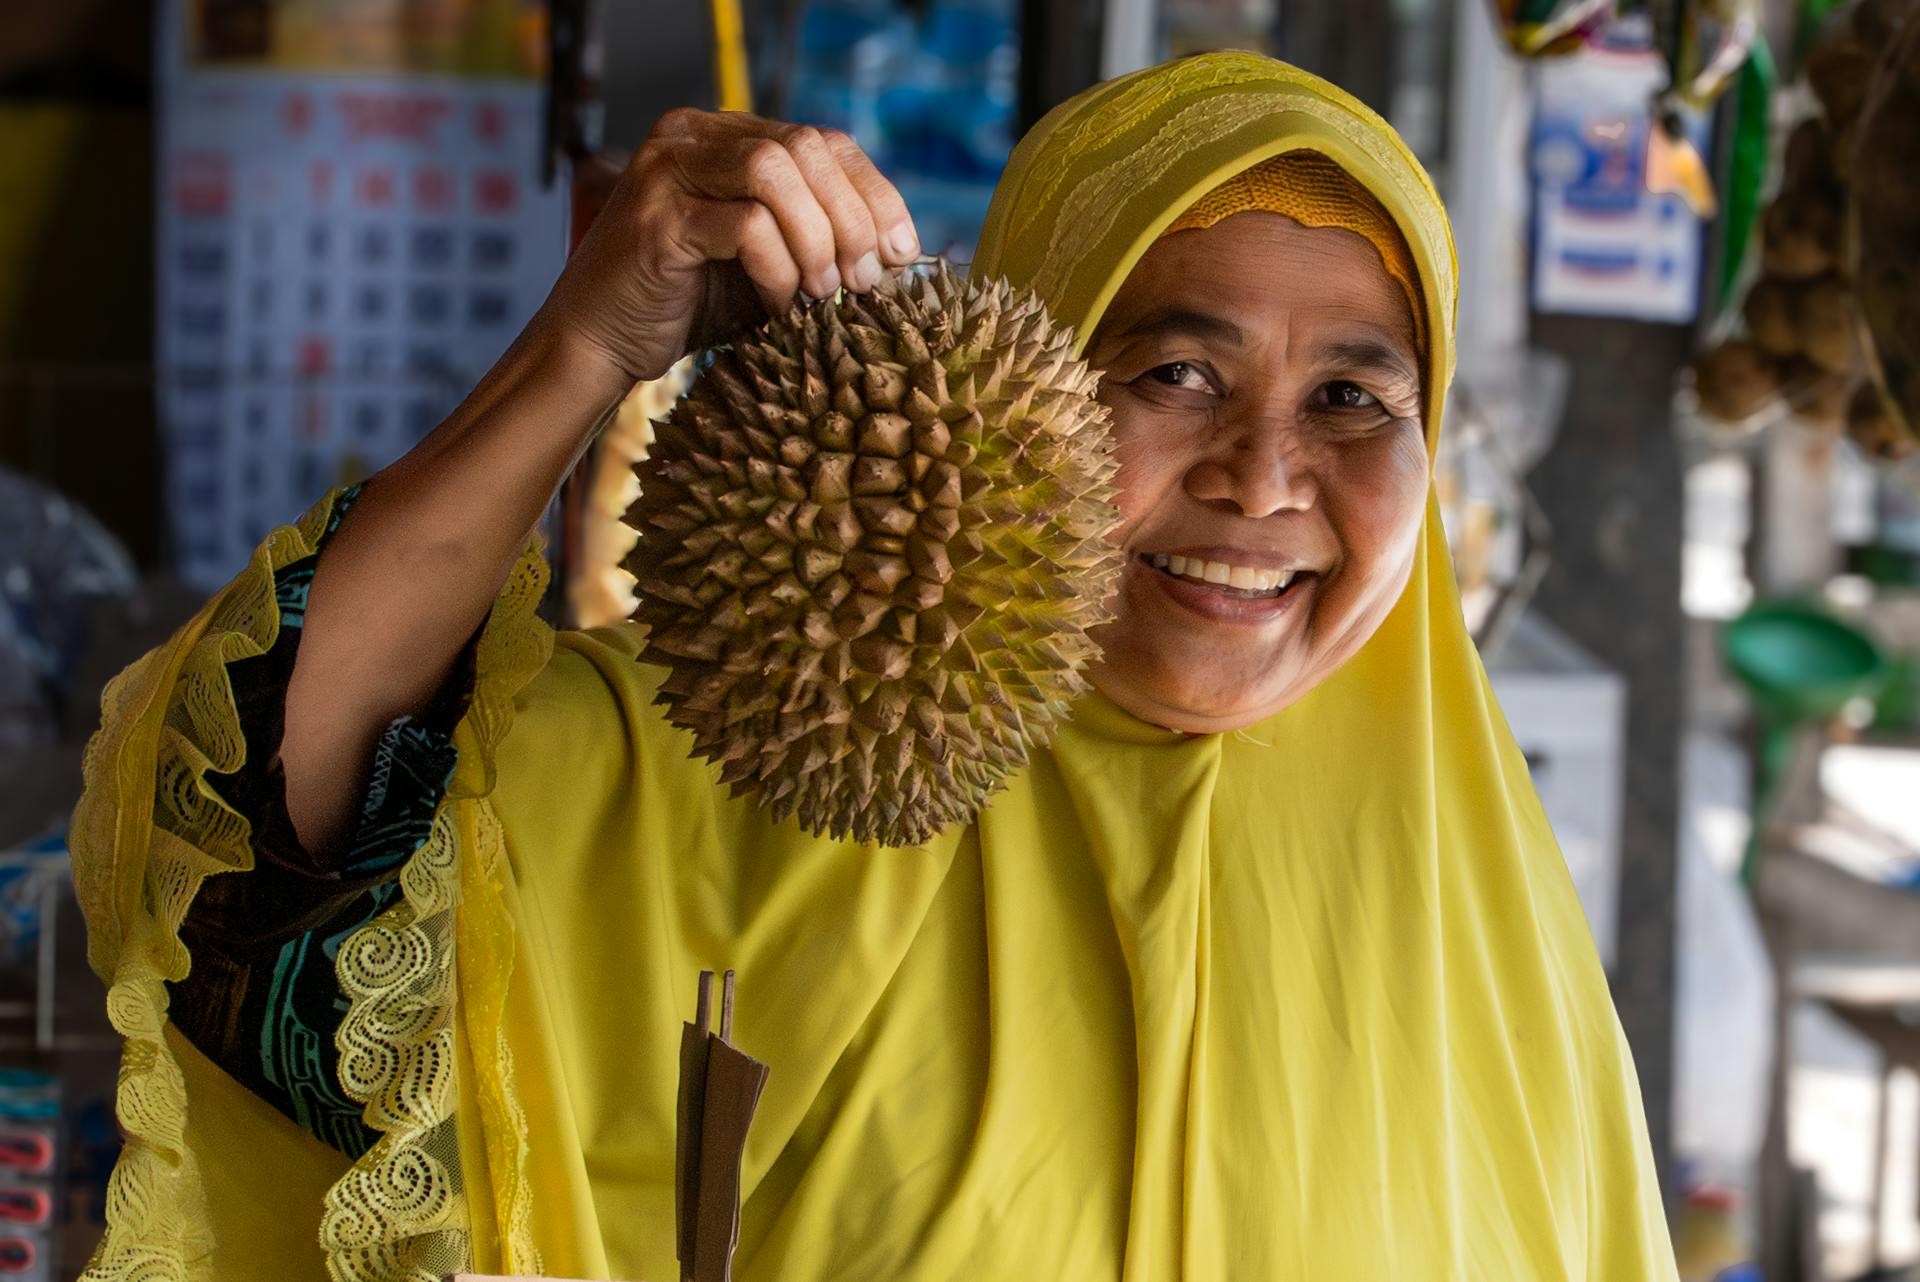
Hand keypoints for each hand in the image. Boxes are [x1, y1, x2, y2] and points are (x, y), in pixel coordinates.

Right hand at [537, 109, 921, 386]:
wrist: (601, 344)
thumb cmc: (689, 308)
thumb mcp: (769, 264)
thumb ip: (817, 239)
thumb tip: (899, 249)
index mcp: (727, 137)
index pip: (823, 141)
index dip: (874, 194)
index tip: (901, 253)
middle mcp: (694, 136)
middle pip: (806, 147)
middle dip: (851, 220)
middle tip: (864, 282)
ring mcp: (670, 169)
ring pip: (776, 172)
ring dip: (816, 239)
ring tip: (823, 293)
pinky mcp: (657, 216)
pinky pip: (746, 224)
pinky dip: (778, 269)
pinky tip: (778, 305)